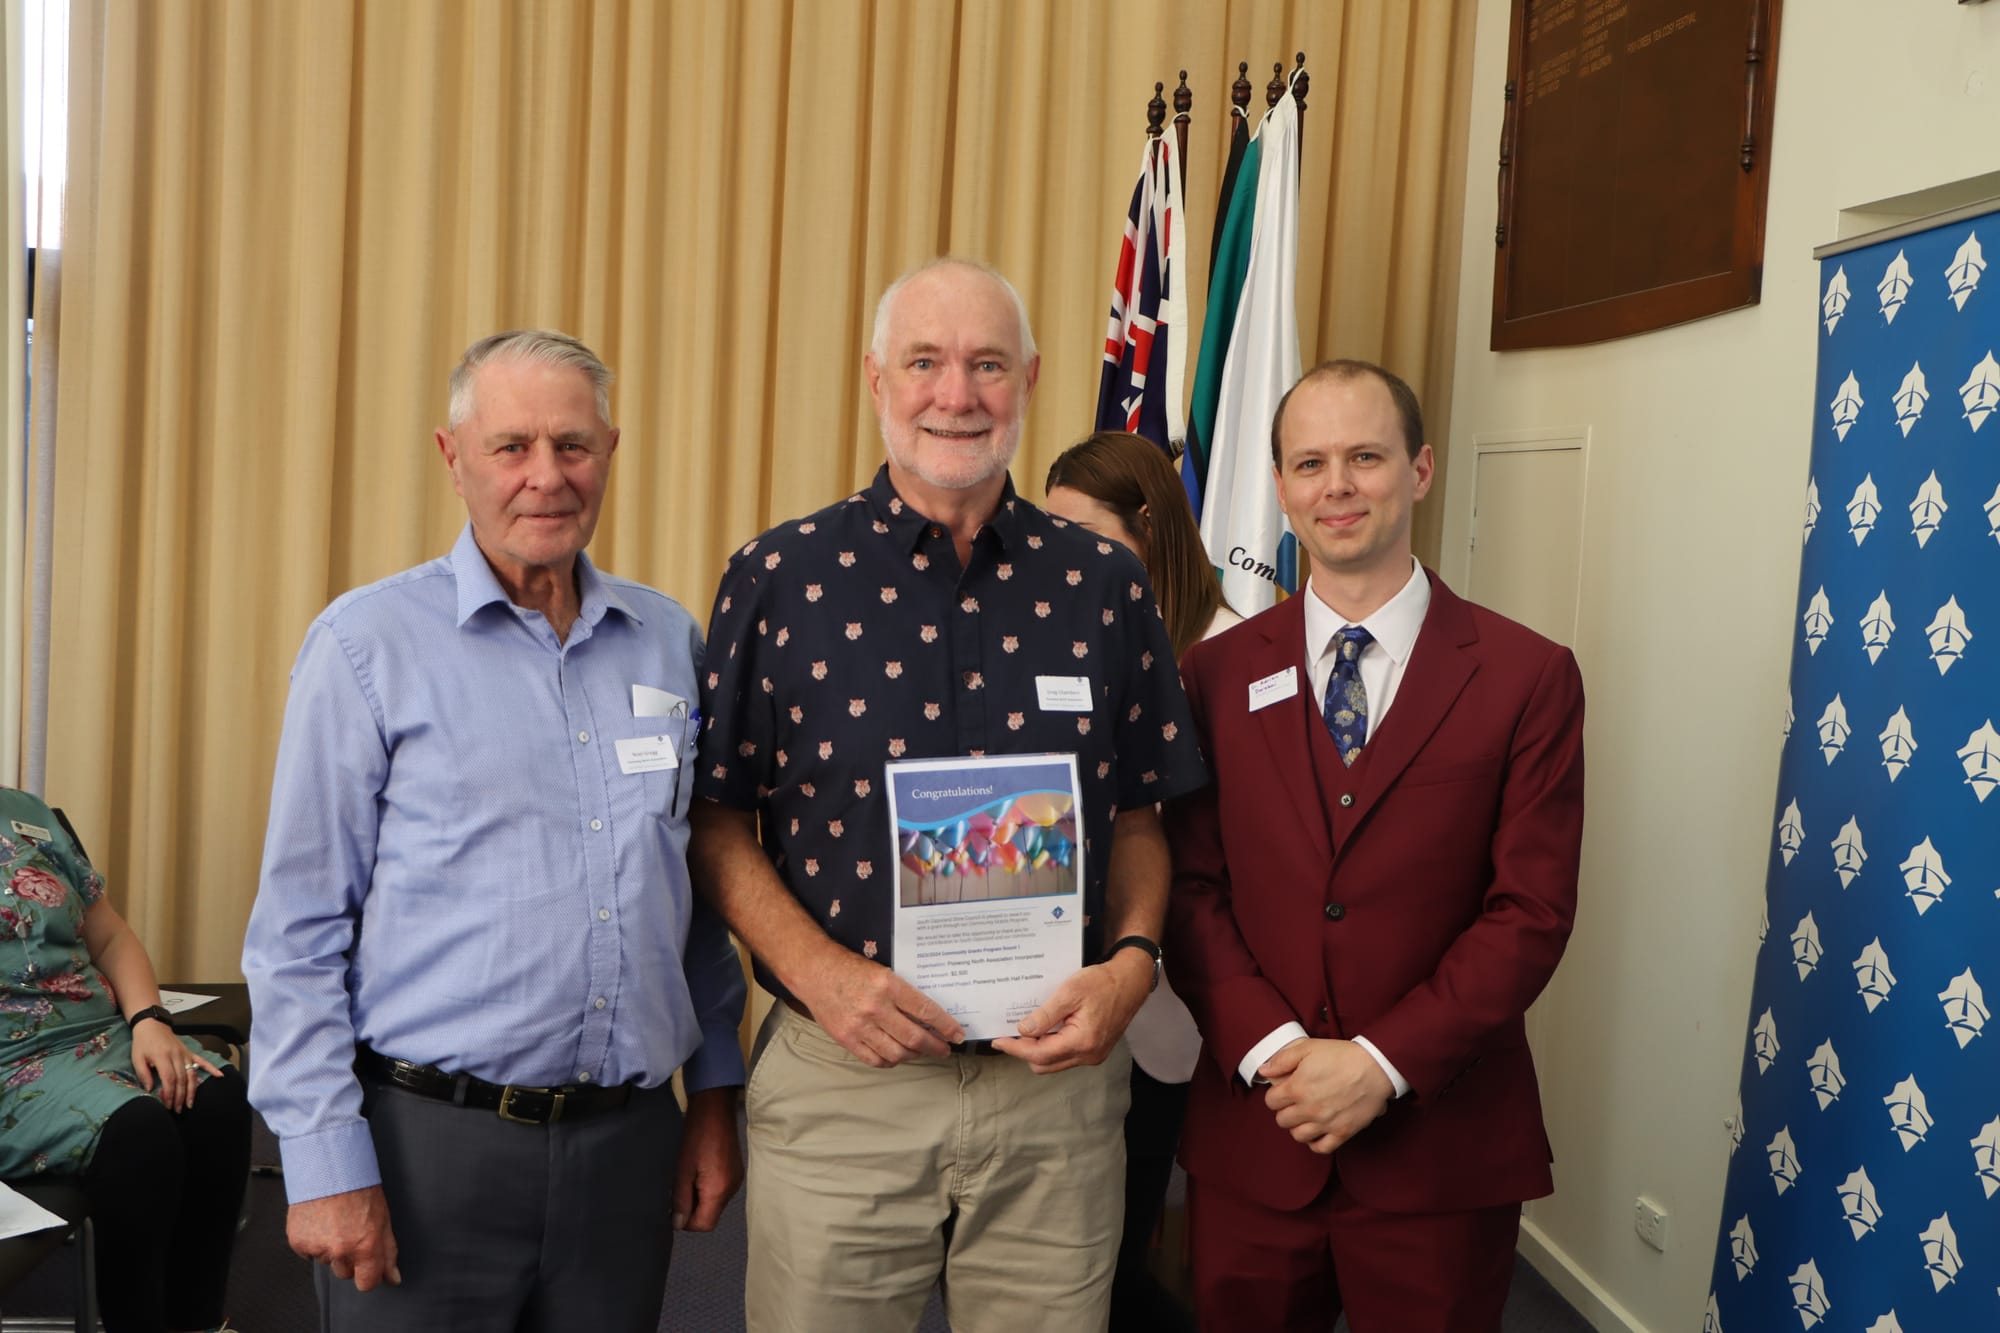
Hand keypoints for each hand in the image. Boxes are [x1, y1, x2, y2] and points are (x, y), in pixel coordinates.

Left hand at [129, 1018, 220, 1112]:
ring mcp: (185, 1054)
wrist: (152, 1025)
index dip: (170, 1093)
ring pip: (192, 1074)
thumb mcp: (137, 1058)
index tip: (167, 1104)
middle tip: (177, 1109)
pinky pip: (202, 1061)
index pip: (169, 1078)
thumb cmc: (143, 1043)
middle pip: (182, 1079)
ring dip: (192, 1090)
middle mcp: (177, 1056)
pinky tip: (220, 1076)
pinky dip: (212, 1068)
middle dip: (180, 1097)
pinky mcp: (189, 1052)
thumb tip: (150, 1090)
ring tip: (190, 1104)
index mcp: (163, 1057)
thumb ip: (143, 1074)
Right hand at [287, 1186, 401, 1290]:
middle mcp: (340, 1250)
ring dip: (331, 1249)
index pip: (367, 1283)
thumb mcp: (383, 1218)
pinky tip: (320, 1222)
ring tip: (335, 1222)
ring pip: (327, 1262)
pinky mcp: (298, 1243)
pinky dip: (313, 1242)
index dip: (369, 1275)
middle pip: (346, 1273)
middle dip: (350, 1258)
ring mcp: (317, 1248)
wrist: (328, 1167)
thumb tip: (393, 1277)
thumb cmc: (358, 1187)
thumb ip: (388, 1251)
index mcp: (365, 1245)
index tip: (369, 1267)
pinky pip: (308, 1253)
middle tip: (351, 1232)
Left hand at [673, 1087, 742, 1231]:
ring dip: (700, 1199)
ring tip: (688, 1178)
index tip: (675, 1209)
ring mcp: (736, 1181)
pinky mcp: (736, 1173)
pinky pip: (721, 1192)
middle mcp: (731, 1190)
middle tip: (679, 1191)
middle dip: (693, 1211)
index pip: (704, 1225)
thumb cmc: (696, 1137)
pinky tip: (699, 1172)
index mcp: (718, 1191)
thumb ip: (681, 1200)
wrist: (715, 1110)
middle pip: (711, 1216)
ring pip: (716, 1204)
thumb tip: (679, 1224)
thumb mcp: (682, 1171)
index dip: (687, 1222)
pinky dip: (709, 1190)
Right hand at [793, 946, 963, 1066]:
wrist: (814, 971)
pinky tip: (897, 1055)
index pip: (925, 1010)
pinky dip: (891, 1061)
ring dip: (914, 1055)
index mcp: (888, 985)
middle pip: (914, 1037)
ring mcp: (859, 1026)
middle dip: (935, 1047)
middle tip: (944, 1049)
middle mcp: (875, 1007)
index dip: (945, 1026)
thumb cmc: (850, 968)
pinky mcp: (846, 1039)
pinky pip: (875, 1060)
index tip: (957, 1034)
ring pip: (897, 1052)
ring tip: (921, 1052)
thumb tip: (929, 1016)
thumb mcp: (882, 972)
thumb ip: (903, 993)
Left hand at [991, 949, 1152, 1074]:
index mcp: (1082, 1042)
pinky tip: (1046, 1030)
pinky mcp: (1095, 1051)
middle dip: (1025, 1051)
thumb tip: (1023, 1031)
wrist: (1130, 982)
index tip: (998, 1041)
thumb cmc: (1102, 982)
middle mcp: (1088, 1055)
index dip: (1015, 1048)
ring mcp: (1093, 1056)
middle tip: (1012, 1032)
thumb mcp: (1070, 992)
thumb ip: (1046, 1015)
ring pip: (1055, 1062)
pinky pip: (1066, 1056)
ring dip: (1038, 1050)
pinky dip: (1052, 1047)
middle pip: (1045, 1065)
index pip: (1039, 1054)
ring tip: (1028, 1029)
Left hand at [1260, 1037, 1394, 1153]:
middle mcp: (1308, 1109)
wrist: (1375, 1067)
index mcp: (1296, 1088)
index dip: (1275, 1094)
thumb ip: (1282, 1059)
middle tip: (1295, 1102)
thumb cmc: (1342, 1055)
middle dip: (1285, 1110)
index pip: (1271, 1101)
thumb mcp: (1308, 1047)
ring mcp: (1325, 1123)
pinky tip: (1318, 1131)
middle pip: (1282, 1120)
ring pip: (1298, 1136)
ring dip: (1298, 1126)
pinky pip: (1321, 1147)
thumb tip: (1264, 1071)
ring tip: (1306, 1116)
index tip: (1284, 1090)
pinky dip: (1316, 1142)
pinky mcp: (1342, 1132)